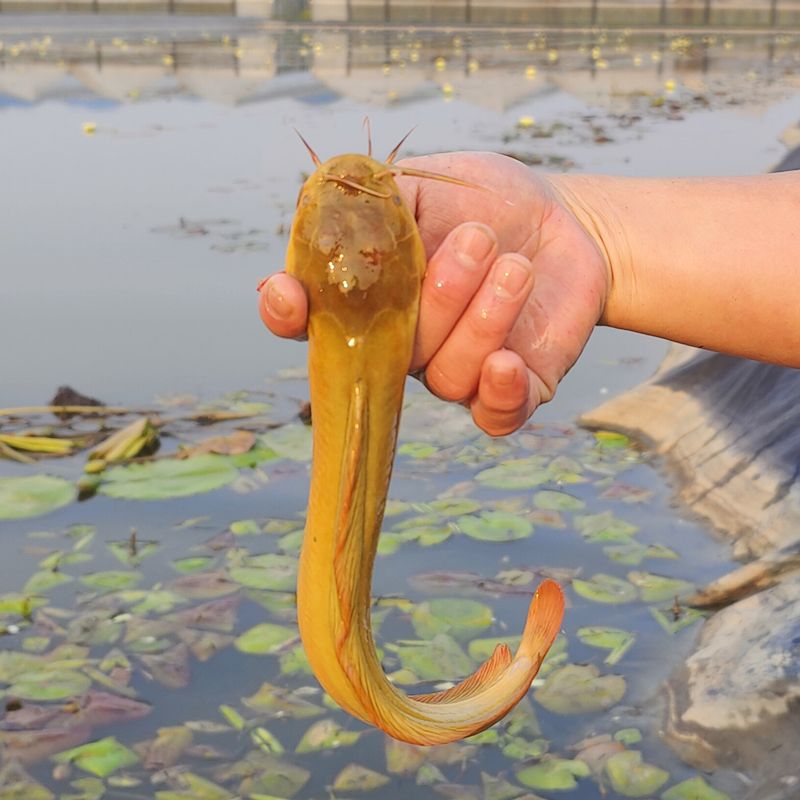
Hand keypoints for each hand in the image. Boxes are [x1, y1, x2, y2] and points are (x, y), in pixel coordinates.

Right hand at [259, 152, 608, 434]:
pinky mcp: (511, 389)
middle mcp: (405, 345)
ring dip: (483, 320)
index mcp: (372, 296)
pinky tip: (509, 362)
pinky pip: (494, 415)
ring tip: (516, 266)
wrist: (565, 222)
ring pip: (448, 376)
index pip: (313, 320)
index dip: (288, 314)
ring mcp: (457, 371)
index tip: (287, 291)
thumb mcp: (429, 183)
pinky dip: (498, 393)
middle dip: (437, 296)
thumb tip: (326, 202)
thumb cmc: (485, 201)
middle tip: (479, 238)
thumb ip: (378, 199)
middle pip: (392, 351)